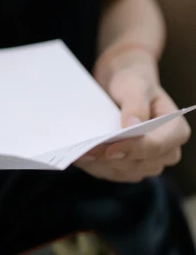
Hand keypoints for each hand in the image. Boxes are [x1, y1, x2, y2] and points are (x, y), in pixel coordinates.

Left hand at [76, 59, 190, 182]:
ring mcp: (149, 162)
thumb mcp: (135, 85)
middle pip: (139, 164)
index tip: (109, 148)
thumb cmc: (133, 81)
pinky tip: (81, 157)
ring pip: (124, 172)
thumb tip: (133, 127)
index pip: (155, 146)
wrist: (122, 84)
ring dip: (101, 164)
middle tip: (85, 150)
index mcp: (175, 131)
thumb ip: (136, 105)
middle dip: (111, 158)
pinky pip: (114, 173)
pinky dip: (97, 166)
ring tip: (79, 154)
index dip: (132, 149)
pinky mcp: (131, 167)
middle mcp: (166, 152)